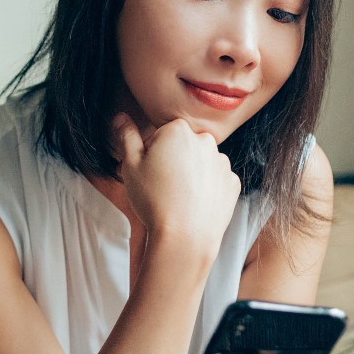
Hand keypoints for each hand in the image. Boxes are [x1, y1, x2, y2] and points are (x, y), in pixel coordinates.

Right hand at [111, 113, 240, 256]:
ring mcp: (222, 162)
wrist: (184, 237)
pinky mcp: (232, 183)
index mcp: (178, 130)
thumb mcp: (130, 165)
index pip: (162, 133)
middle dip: (174, 159)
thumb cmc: (153, 200)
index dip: (152, 152)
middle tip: (162, 185)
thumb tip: (121, 117)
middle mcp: (205, 140)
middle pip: (184, 145)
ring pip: (201, 162)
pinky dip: (206, 188)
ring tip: (178, 197)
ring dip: (191, 173)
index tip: (148, 170)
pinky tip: (194, 204)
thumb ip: (127, 136)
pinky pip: (215, 180)